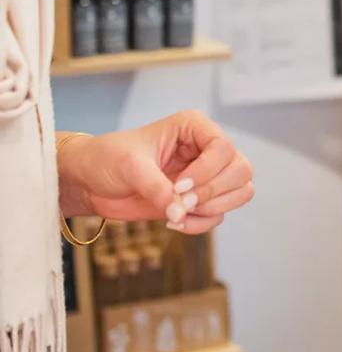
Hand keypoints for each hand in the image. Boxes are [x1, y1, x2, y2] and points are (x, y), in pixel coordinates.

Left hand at [58, 111, 253, 233]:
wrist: (89, 182)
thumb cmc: (107, 160)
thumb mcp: (130, 166)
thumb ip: (157, 188)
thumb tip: (180, 212)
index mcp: (195, 128)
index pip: (224, 147)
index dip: (206, 170)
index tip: (177, 184)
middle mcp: (207, 149)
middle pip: (241, 170)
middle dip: (213, 191)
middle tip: (181, 201)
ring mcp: (206, 175)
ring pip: (240, 192)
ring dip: (213, 208)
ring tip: (178, 213)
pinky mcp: (198, 199)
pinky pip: (219, 215)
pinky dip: (202, 223)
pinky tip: (175, 222)